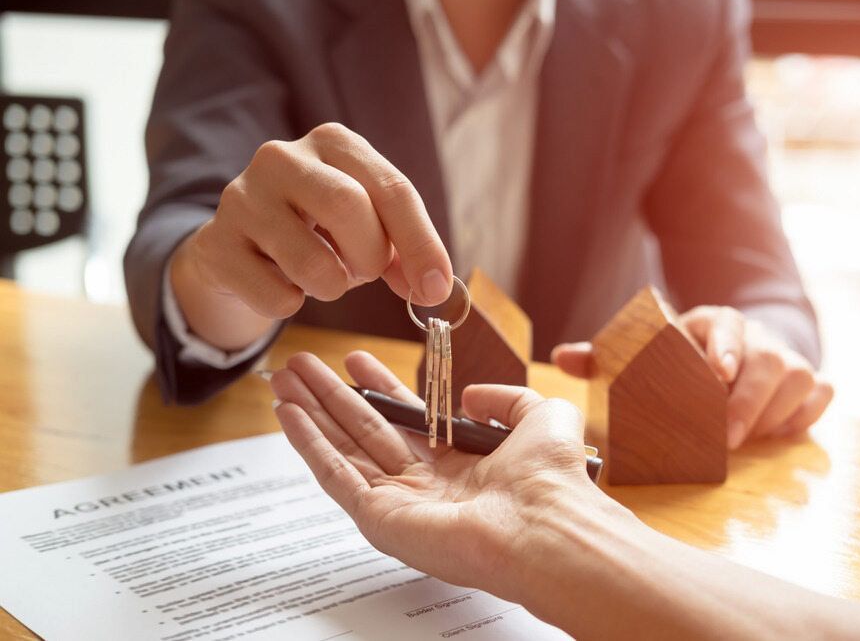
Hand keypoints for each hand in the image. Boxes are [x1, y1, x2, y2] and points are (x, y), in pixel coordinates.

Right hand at [170, 123, 451, 347]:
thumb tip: (434, 287)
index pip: (392, 187)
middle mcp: (282, 157)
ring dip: (333, 286)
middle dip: (371, 257)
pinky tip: (282, 285)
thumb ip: (404, 252)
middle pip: (349, 207)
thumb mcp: (366, 227)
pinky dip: (293, 304)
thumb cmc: (318, 233)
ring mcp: (242, 197)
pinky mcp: (217, 244)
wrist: (238, 248)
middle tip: (365, 273)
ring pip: (311, 261)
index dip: (421, 244)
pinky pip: (276, 297)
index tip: (436, 289)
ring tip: (325, 277)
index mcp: (334, 143)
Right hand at [269, 351, 598, 599]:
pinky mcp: (378, 518)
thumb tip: (470, 395)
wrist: (544, 525)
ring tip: (283, 380)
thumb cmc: (550, 477)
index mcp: (458, 462)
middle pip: (365, 430)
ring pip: (342, 448)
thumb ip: (506, 399)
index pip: (407, 418)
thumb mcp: (540, 415)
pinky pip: (335, 475)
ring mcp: (398, 502)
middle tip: (302, 365)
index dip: (379, 387)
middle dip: (332, 395)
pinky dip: (308, 443)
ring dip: (310, 413)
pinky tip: (288, 413)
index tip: (355, 360)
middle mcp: (424, 483)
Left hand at [551, 306, 832, 448]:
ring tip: (747, 438)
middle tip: (728, 437)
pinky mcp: (808, 380)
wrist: (733, 348)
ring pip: (799, 377)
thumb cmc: (678, 355)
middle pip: (769, 359)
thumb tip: (561, 357)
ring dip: (775, 412)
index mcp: (710, 322)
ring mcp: (785, 356)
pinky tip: (781, 431)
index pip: (723, 324)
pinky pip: (820, 393)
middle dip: (750, 400)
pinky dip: (805, 414)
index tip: (717, 374)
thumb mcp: (644, 349)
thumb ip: (604, 355)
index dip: (724, 347)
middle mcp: (754, 335)